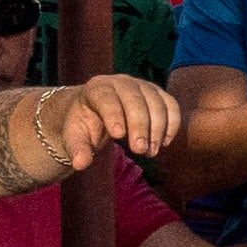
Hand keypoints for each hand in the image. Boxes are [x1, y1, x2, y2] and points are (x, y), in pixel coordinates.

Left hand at [43, 73, 186, 166]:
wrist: (96, 111)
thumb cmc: (84, 124)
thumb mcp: (74, 136)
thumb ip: (77, 148)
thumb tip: (80, 164)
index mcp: (97, 88)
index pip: (107, 98)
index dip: (113, 115)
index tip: (118, 136)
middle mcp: (122, 82)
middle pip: (135, 100)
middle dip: (140, 126)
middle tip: (140, 150)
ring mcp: (143, 86)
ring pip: (157, 103)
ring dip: (157, 129)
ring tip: (151, 152)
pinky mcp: (159, 94)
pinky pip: (171, 106)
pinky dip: (172, 125)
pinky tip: (164, 143)